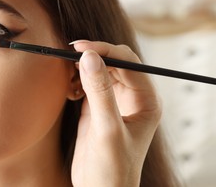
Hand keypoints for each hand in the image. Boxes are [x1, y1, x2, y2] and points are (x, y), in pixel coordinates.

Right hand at [70, 41, 160, 186]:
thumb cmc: (112, 168)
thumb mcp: (107, 129)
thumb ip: (100, 92)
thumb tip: (89, 57)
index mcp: (146, 100)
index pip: (128, 62)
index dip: (104, 50)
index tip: (80, 48)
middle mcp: (133, 97)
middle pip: (114, 61)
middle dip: (92, 56)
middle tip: (68, 56)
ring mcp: (115, 100)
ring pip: (100, 70)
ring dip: (83, 68)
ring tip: (69, 77)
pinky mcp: (98, 106)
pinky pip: (88, 82)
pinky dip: (77, 80)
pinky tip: (70, 90)